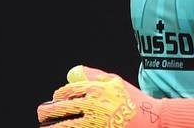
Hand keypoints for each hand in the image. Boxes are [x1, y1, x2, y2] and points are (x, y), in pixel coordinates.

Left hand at [37, 65, 162, 127]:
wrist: (151, 120)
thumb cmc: (132, 101)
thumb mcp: (116, 83)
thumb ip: (96, 76)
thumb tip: (75, 72)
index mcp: (97, 89)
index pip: (68, 91)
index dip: (58, 96)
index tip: (55, 99)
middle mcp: (94, 106)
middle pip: (62, 108)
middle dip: (47, 112)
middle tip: (42, 113)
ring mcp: (96, 123)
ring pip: (65, 126)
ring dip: (52, 127)